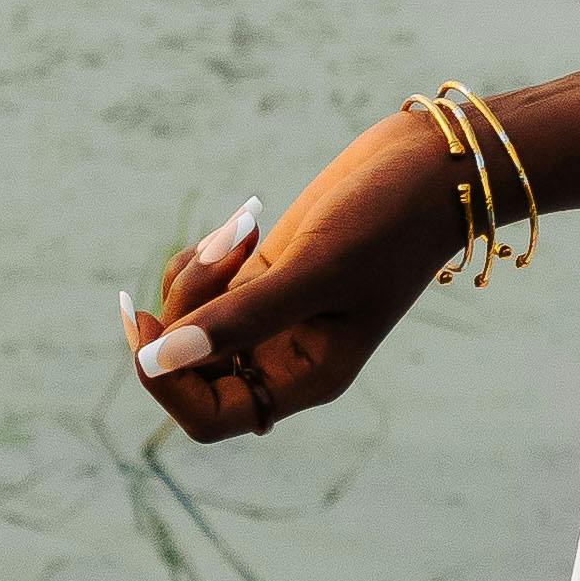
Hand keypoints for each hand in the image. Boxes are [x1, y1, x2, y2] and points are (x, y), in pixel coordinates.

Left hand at [125, 112, 466, 448]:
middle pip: (190, 366)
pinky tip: (243, 223)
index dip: (166, 382)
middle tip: (225, 251)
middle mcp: (285, 356)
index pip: (209, 416)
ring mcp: (273, 315)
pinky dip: (201, 258)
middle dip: (183, 311)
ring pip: (191, 322)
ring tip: (242, 228)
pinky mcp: (267, 275)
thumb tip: (160, 358)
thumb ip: (240, 318)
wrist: (435, 164)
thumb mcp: (318, 269)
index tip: (145, 322)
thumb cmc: (392, 221)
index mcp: (306, 377)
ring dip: (193, 276)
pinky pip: (203, 288)